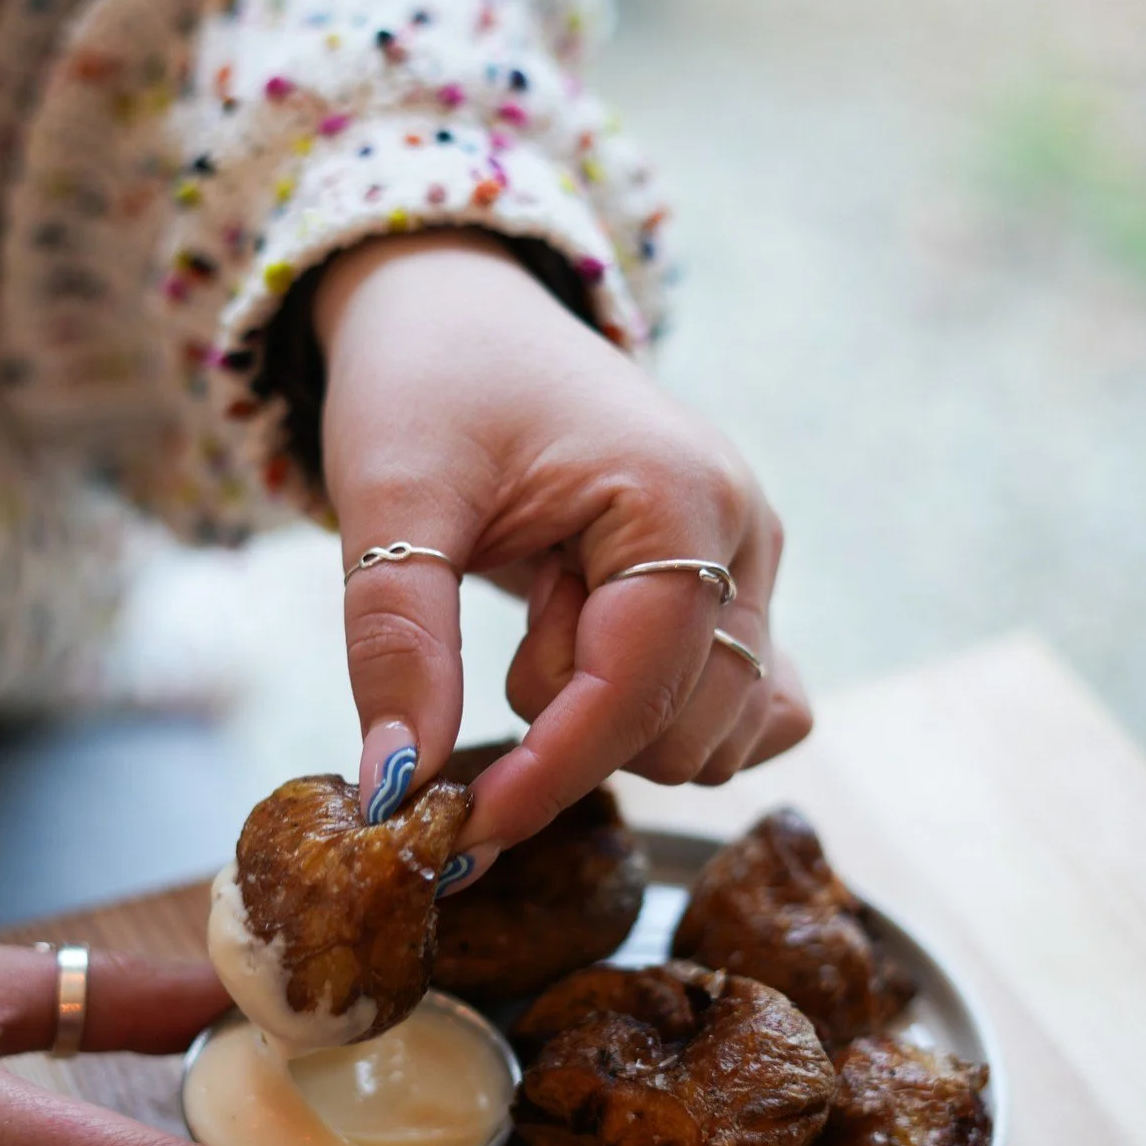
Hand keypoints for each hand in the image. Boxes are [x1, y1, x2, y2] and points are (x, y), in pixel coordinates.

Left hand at [316, 231, 810, 882]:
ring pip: (716, 736)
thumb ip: (398, 641)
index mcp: (680, 495)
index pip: (637, 693)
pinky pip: (741, 709)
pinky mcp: (740, 588)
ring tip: (547, 615)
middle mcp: (746, 534)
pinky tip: (592, 657)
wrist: (463, 312)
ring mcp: (755, 564)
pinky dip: (661, 720)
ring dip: (611, 720)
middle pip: (686, 734)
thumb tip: (399, 791)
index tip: (454, 833)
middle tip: (506, 633)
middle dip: (573, 729)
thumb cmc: (428, 379)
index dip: (546, 776)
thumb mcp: (391, 496)